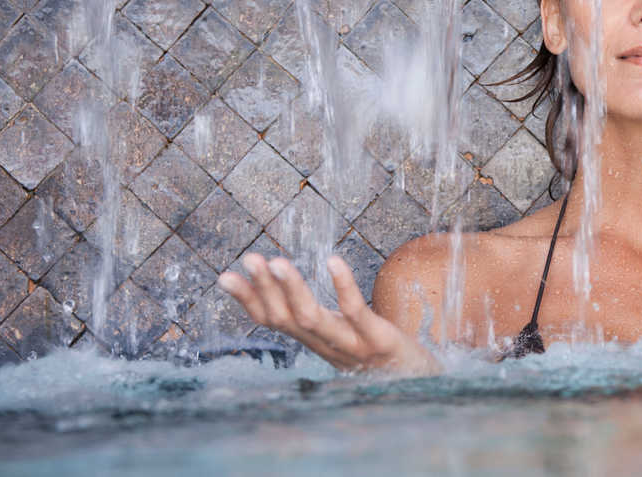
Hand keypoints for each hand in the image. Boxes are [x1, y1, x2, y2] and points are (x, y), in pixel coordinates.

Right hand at [218, 253, 439, 375]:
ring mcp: (351, 345)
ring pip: (311, 318)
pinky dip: (342, 287)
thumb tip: (285, 289)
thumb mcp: (338, 333)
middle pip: (285, 319)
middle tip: (250, 259)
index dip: (248, 301)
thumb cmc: (375, 352)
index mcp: (314, 341)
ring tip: (276, 261)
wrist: (416, 382)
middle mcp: (325, 346)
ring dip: (291, 289)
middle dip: (264, 289)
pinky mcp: (378, 340)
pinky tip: (333, 261)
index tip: (225, 276)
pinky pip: (355, 313)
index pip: (272, 322)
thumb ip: (314, 315)